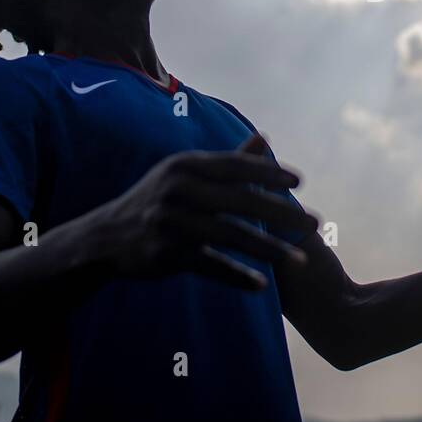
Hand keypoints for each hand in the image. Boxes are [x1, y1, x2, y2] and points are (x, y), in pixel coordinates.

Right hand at [79, 133, 318, 289]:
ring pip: (230, 236)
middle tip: (314, 223)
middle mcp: (178, 189)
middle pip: (240, 201)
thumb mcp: (187, 173)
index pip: (235, 166)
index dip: (269, 173)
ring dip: (269, 249)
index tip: (299, 183)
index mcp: (186, 165)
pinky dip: (236, 276)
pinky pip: (210, 266)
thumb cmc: (157, 199)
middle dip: (281, 212)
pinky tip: (262, 284)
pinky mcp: (166, 253)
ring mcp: (171, 222)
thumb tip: (265, 137)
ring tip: (299, 260)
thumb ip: (230, 159)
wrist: (107, 236)